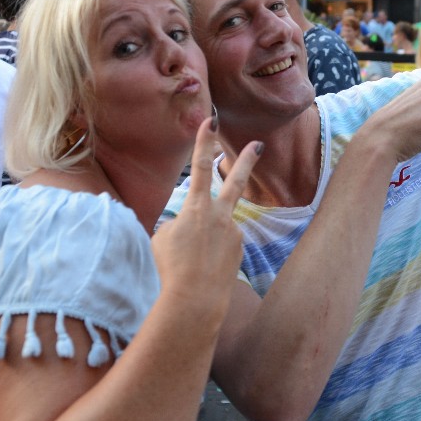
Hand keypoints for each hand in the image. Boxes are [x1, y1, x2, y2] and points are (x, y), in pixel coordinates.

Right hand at [151, 117, 260, 318]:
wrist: (195, 299)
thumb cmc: (171, 268)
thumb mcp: (162, 239)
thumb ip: (178, 225)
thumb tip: (187, 227)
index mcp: (197, 208)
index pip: (200, 167)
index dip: (204, 142)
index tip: (211, 120)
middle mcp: (220, 216)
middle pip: (235, 182)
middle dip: (245, 160)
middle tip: (258, 144)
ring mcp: (233, 234)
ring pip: (216, 230)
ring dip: (203, 243)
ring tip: (190, 263)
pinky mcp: (239, 252)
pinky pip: (220, 249)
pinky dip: (209, 258)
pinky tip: (201, 272)